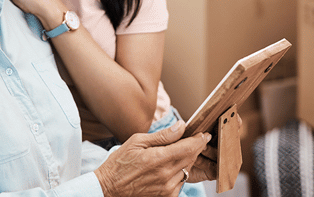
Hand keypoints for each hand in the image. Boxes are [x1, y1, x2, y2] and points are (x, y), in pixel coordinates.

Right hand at [94, 121, 211, 196]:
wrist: (109, 188)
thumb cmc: (120, 163)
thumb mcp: (137, 142)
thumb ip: (162, 136)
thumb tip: (181, 126)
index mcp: (158, 159)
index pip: (189, 147)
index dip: (199, 139)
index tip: (204, 134)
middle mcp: (166, 175)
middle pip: (191, 158)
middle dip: (195, 148)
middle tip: (195, 140)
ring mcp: (167, 188)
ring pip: (188, 170)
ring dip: (187, 161)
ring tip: (177, 154)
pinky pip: (182, 182)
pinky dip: (180, 173)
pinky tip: (169, 168)